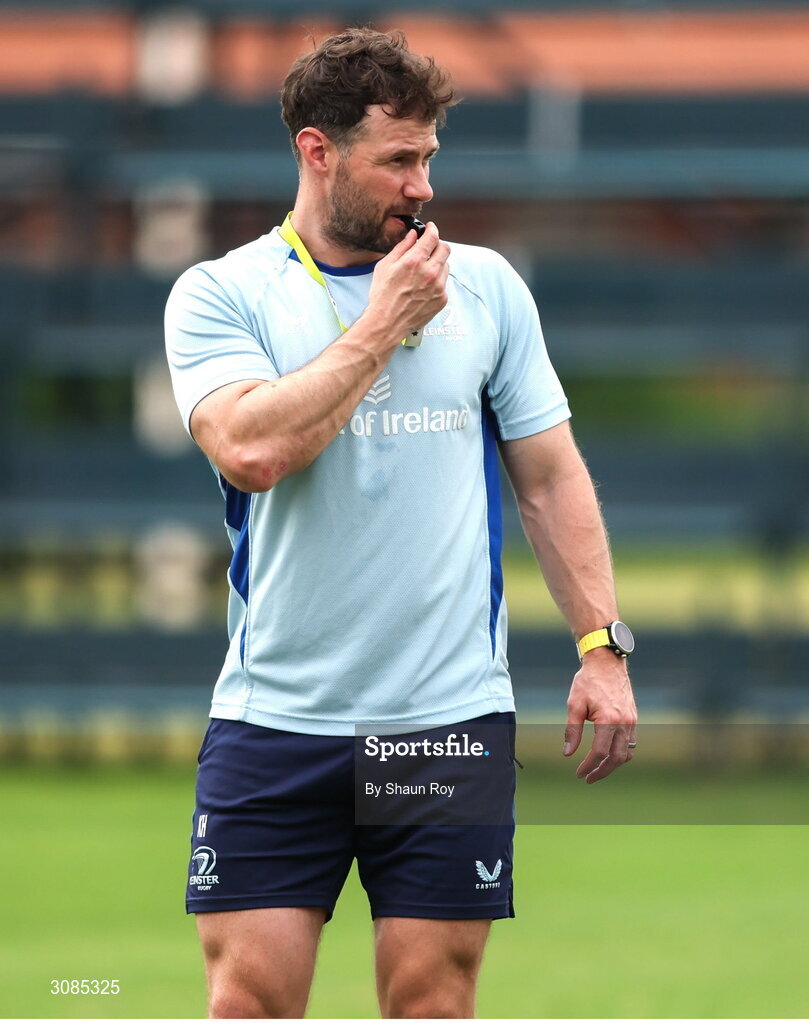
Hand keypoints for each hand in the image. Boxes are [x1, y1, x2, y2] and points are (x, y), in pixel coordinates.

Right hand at [364, 222, 449, 339]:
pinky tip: (424, 287)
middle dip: (437, 244)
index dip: (432, 229)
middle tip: (429, 247)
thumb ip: (402, 247)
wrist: (387, 323)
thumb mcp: (385, 266)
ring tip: (423, 271)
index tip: (431, 228)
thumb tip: (413, 235)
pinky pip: (444, 283)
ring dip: (438, 263)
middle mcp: (430, 273)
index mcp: (415, 261)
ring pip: (446, 266)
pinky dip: (437, 281)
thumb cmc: (382, 296)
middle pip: (445, 249)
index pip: (432, 237)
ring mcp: (438, 287)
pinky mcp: (442, 299)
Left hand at [563, 647, 637, 782]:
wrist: (607, 662)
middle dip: (602, 771)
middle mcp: (624, 722)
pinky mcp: (634, 717)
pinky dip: (621, 753)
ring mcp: (632, 720)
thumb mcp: (574, 704)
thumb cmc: (587, 681)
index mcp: (608, 719)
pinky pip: (631, 743)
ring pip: (627, 753)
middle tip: (588, 778)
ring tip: (598, 769)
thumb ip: (572, 731)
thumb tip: (567, 754)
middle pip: (616, 758)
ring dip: (613, 765)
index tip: (579, 774)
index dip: (588, 766)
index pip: (599, 752)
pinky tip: (608, 755)